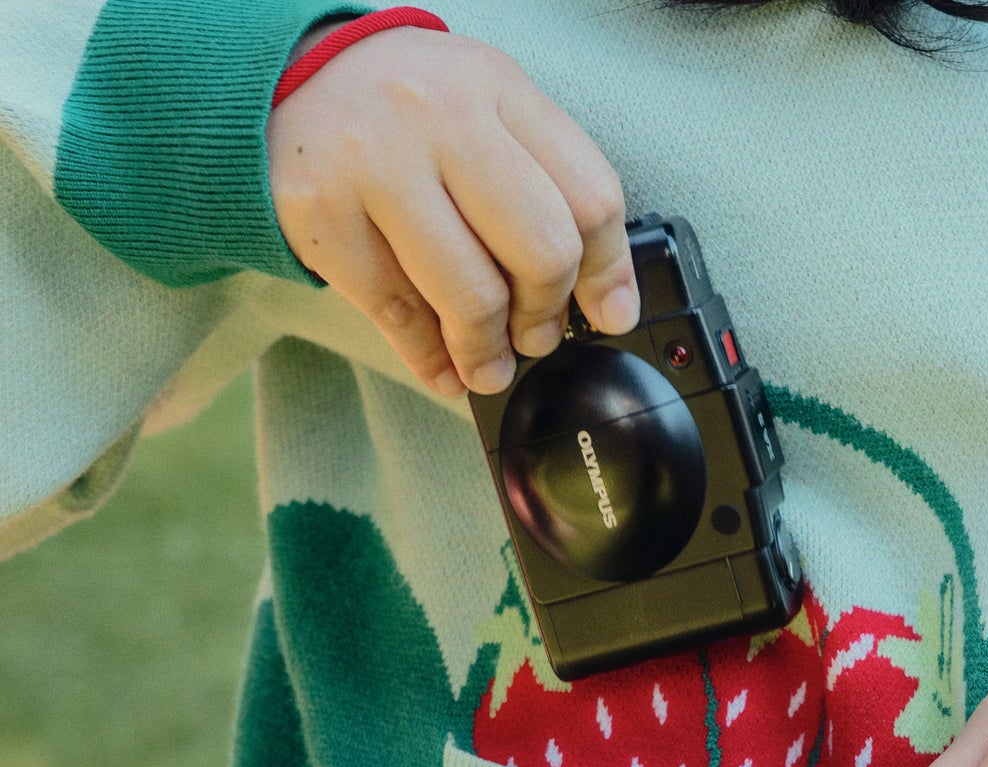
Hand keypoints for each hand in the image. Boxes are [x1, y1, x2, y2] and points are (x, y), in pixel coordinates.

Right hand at [265, 27, 639, 397]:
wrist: (279, 79)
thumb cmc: (400, 113)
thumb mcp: (480, 113)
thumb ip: (541, 184)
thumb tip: (600, 298)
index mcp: (495, 88)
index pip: (589, 196)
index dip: (608, 273)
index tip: (609, 314)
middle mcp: (440, 115)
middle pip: (541, 251)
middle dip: (545, 315)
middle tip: (536, 337)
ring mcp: (376, 161)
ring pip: (471, 295)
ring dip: (487, 352)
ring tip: (488, 364)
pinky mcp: (321, 210)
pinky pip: (398, 313)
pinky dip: (430, 359)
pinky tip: (444, 368)